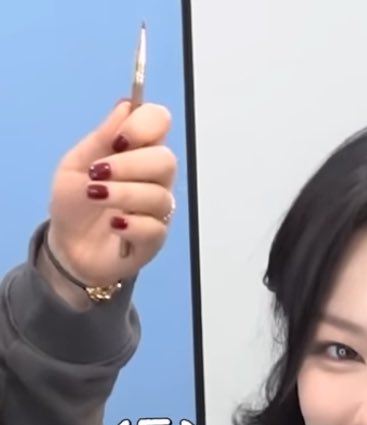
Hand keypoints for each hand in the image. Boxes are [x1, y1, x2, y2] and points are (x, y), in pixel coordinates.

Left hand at [46, 100, 176, 287]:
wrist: (68, 246)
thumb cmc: (74, 202)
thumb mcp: (76, 164)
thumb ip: (102, 138)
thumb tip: (126, 104)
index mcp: (136, 152)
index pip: (159, 123)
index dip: (144, 124)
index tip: (119, 138)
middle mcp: (154, 179)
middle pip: (166, 160)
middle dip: (131, 164)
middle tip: (98, 172)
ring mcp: (157, 211)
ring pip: (159, 195)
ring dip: (124, 193)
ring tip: (95, 197)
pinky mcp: (154, 240)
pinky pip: (155, 227)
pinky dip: (132, 224)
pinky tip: (113, 224)